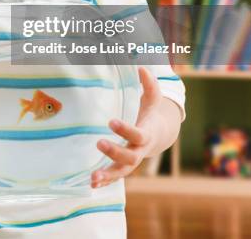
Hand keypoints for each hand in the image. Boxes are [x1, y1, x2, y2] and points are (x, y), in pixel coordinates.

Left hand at [90, 66, 161, 188]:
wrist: (159, 134)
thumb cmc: (150, 113)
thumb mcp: (152, 98)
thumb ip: (149, 84)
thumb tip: (141, 66)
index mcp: (146, 133)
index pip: (137, 134)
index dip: (125, 129)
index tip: (111, 121)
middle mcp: (139, 150)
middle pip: (129, 157)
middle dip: (115, 152)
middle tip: (99, 143)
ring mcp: (131, 160)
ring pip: (121, 172)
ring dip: (108, 175)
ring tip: (92, 177)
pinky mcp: (123, 166)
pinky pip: (115, 176)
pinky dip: (105, 181)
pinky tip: (91, 184)